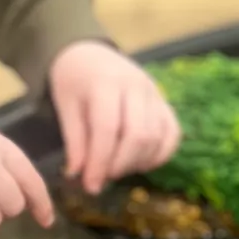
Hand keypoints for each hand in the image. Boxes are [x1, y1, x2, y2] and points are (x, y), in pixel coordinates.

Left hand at [49, 41, 180, 194]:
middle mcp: (136, 86)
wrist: (91, 53)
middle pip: (138, 135)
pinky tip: (139, 163)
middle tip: (102, 178)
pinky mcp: (164, 102)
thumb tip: (77, 175)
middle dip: (120, 165)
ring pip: (156, 137)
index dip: (100, 161)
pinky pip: (172, 133)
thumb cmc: (74, 81)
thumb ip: (74, 140)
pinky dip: (160, 154)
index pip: (108, 128)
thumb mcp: (65, 106)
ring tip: (115, 169)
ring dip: (137, 162)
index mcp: (106, 83)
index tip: (89, 185)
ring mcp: (155, 93)